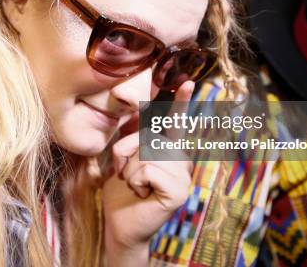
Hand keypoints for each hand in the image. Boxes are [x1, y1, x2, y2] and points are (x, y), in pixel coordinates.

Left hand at [102, 80, 194, 261]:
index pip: (173, 121)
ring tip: (136, 185)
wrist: (119, 223)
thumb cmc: (121, 189)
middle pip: (148, 136)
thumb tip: (137, 105)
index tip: (187, 81)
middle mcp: (181, 158)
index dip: (180, 101)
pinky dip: (136, 181)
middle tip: (127, 174)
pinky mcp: (179, 190)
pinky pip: (148, 169)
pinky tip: (142, 193)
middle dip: (126, 153)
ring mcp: (183, 175)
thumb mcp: (125, 157)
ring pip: (147, 152)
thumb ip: (134, 136)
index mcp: (168, 149)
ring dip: (130, 170)